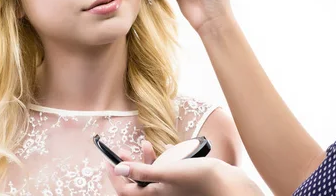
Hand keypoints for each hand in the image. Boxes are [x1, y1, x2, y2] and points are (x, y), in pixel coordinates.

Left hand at [109, 156, 262, 195]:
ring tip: (145, 144)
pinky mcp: (182, 183)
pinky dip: (163, 161)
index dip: (116, 176)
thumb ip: (142, 171)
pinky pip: (167, 172)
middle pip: (138, 183)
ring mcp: (172, 190)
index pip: (127, 190)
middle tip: (122, 151)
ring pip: (153, 175)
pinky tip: (165, 149)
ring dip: (147, 160)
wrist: (227, 183)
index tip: (108, 162)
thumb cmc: (199, 180)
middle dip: (130, 165)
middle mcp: (162, 195)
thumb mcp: (167, 173)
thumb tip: (118, 169)